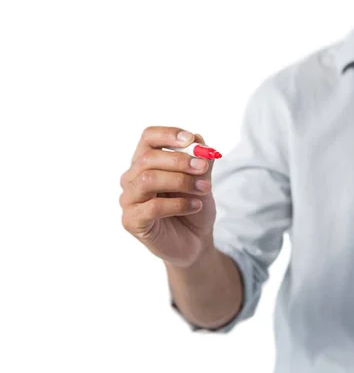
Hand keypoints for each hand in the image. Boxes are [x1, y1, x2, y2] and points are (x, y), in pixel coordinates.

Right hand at [120, 126, 216, 267]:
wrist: (196, 240)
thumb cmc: (194, 206)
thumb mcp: (202, 180)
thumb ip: (201, 161)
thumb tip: (199, 141)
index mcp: (147, 162)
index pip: (148, 138)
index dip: (167, 134)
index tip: (190, 139)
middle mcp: (132, 178)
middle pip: (148, 158)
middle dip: (180, 160)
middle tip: (203, 168)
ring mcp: (129, 200)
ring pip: (148, 180)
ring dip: (180, 181)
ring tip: (204, 189)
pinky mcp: (131, 221)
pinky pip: (152, 207)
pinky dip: (179, 204)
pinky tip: (195, 206)